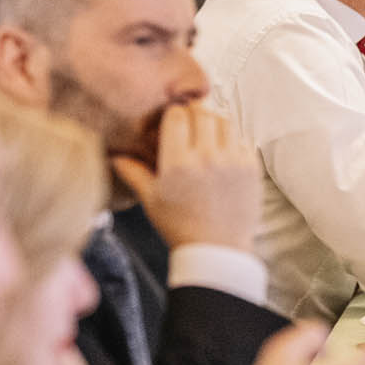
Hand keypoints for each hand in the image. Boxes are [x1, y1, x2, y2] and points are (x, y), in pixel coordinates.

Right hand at [111, 104, 260, 253]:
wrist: (217, 250)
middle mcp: (207, 158)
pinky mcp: (251, 168)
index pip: (177, 116)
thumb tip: (113, 155)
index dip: (174, 114)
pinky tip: (222, 154)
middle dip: (194, 114)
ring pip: (225, 122)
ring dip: (214, 124)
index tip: (172, 121)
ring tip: (206, 138)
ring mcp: (233, 162)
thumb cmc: (180, 227)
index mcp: (178, 163)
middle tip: (189, 126)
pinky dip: (232, 141)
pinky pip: (242, 140)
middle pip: (202, 113)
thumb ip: (133, 172)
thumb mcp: (151, 200)